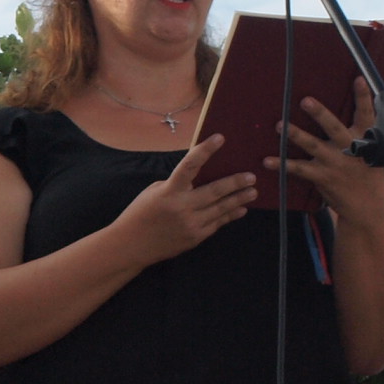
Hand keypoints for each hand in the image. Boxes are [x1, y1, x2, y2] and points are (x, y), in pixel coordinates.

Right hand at [108, 137, 256, 264]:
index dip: (205, 150)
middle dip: (235, 183)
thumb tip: (199, 180)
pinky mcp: (195, 237)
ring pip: (221, 209)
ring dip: (238, 199)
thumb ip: (177, 185)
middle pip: (215, 191)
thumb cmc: (140, 214)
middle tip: (251, 176)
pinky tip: (240, 209)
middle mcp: (182, 207)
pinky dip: (229, 215)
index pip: (189, 165)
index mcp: (169, 191)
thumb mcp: (154, 192)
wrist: (131, 245)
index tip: (220, 138)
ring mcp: (190, 224)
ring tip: (252, 192)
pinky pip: (217, 223)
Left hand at [268, 81, 383, 233]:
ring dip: (295, 135)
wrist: (368, 208)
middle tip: (305, 100)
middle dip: (319, 114)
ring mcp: (334, 163)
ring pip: (312, 145)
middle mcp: (349, 149)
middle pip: (334, 127)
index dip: (364, 97)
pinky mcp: (321, 176)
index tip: (359, 79)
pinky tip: (268, 160)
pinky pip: (299, 169)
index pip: (368, 114)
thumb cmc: (376, 175)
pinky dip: (282, 165)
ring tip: (280, 125)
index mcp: (367, 139)